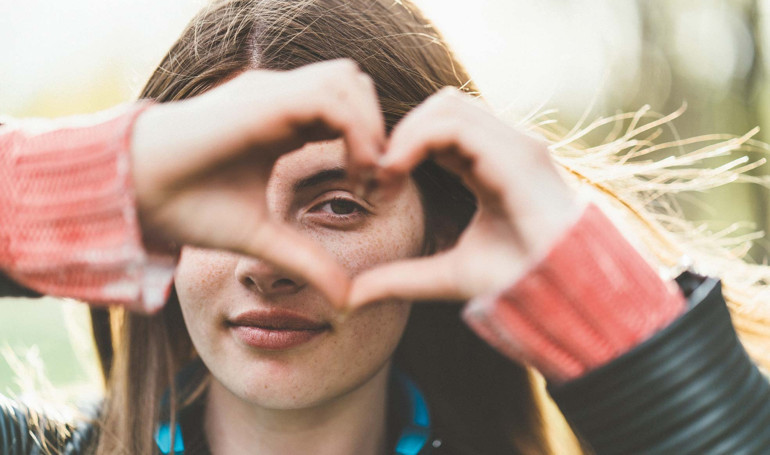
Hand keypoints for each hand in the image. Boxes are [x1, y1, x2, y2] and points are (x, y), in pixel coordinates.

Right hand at [131, 59, 384, 306]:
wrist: (136, 195)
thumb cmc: (189, 210)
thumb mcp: (263, 239)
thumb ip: (307, 262)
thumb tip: (347, 301)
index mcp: (283, 125)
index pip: (347, 113)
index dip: (372, 146)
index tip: (381, 191)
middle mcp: (281, 101)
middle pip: (355, 87)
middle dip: (379, 129)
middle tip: (383, 180)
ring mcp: (271, 94)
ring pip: (348, 81)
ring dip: (370, 126)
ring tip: (369, 176)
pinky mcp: (262, 100)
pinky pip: (328, 98)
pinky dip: (354, 128)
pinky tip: (355, 170)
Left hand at [348, 88, 581, 307]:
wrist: (565, 296)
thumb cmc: (516, 283)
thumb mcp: (447, 276)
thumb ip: (402, 278)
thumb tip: (354, 296)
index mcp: (491, 166)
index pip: (441, 128)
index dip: (403, 144)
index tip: (377, 182)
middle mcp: (505, 148)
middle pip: (441, 107)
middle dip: (401, 132)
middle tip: (375, 173)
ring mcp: (515, 146)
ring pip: (447, 106)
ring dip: (406, 133)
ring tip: (385, 172)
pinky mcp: (519, 155)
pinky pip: (456, 124)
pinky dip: (417, 138)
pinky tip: (398, 169)